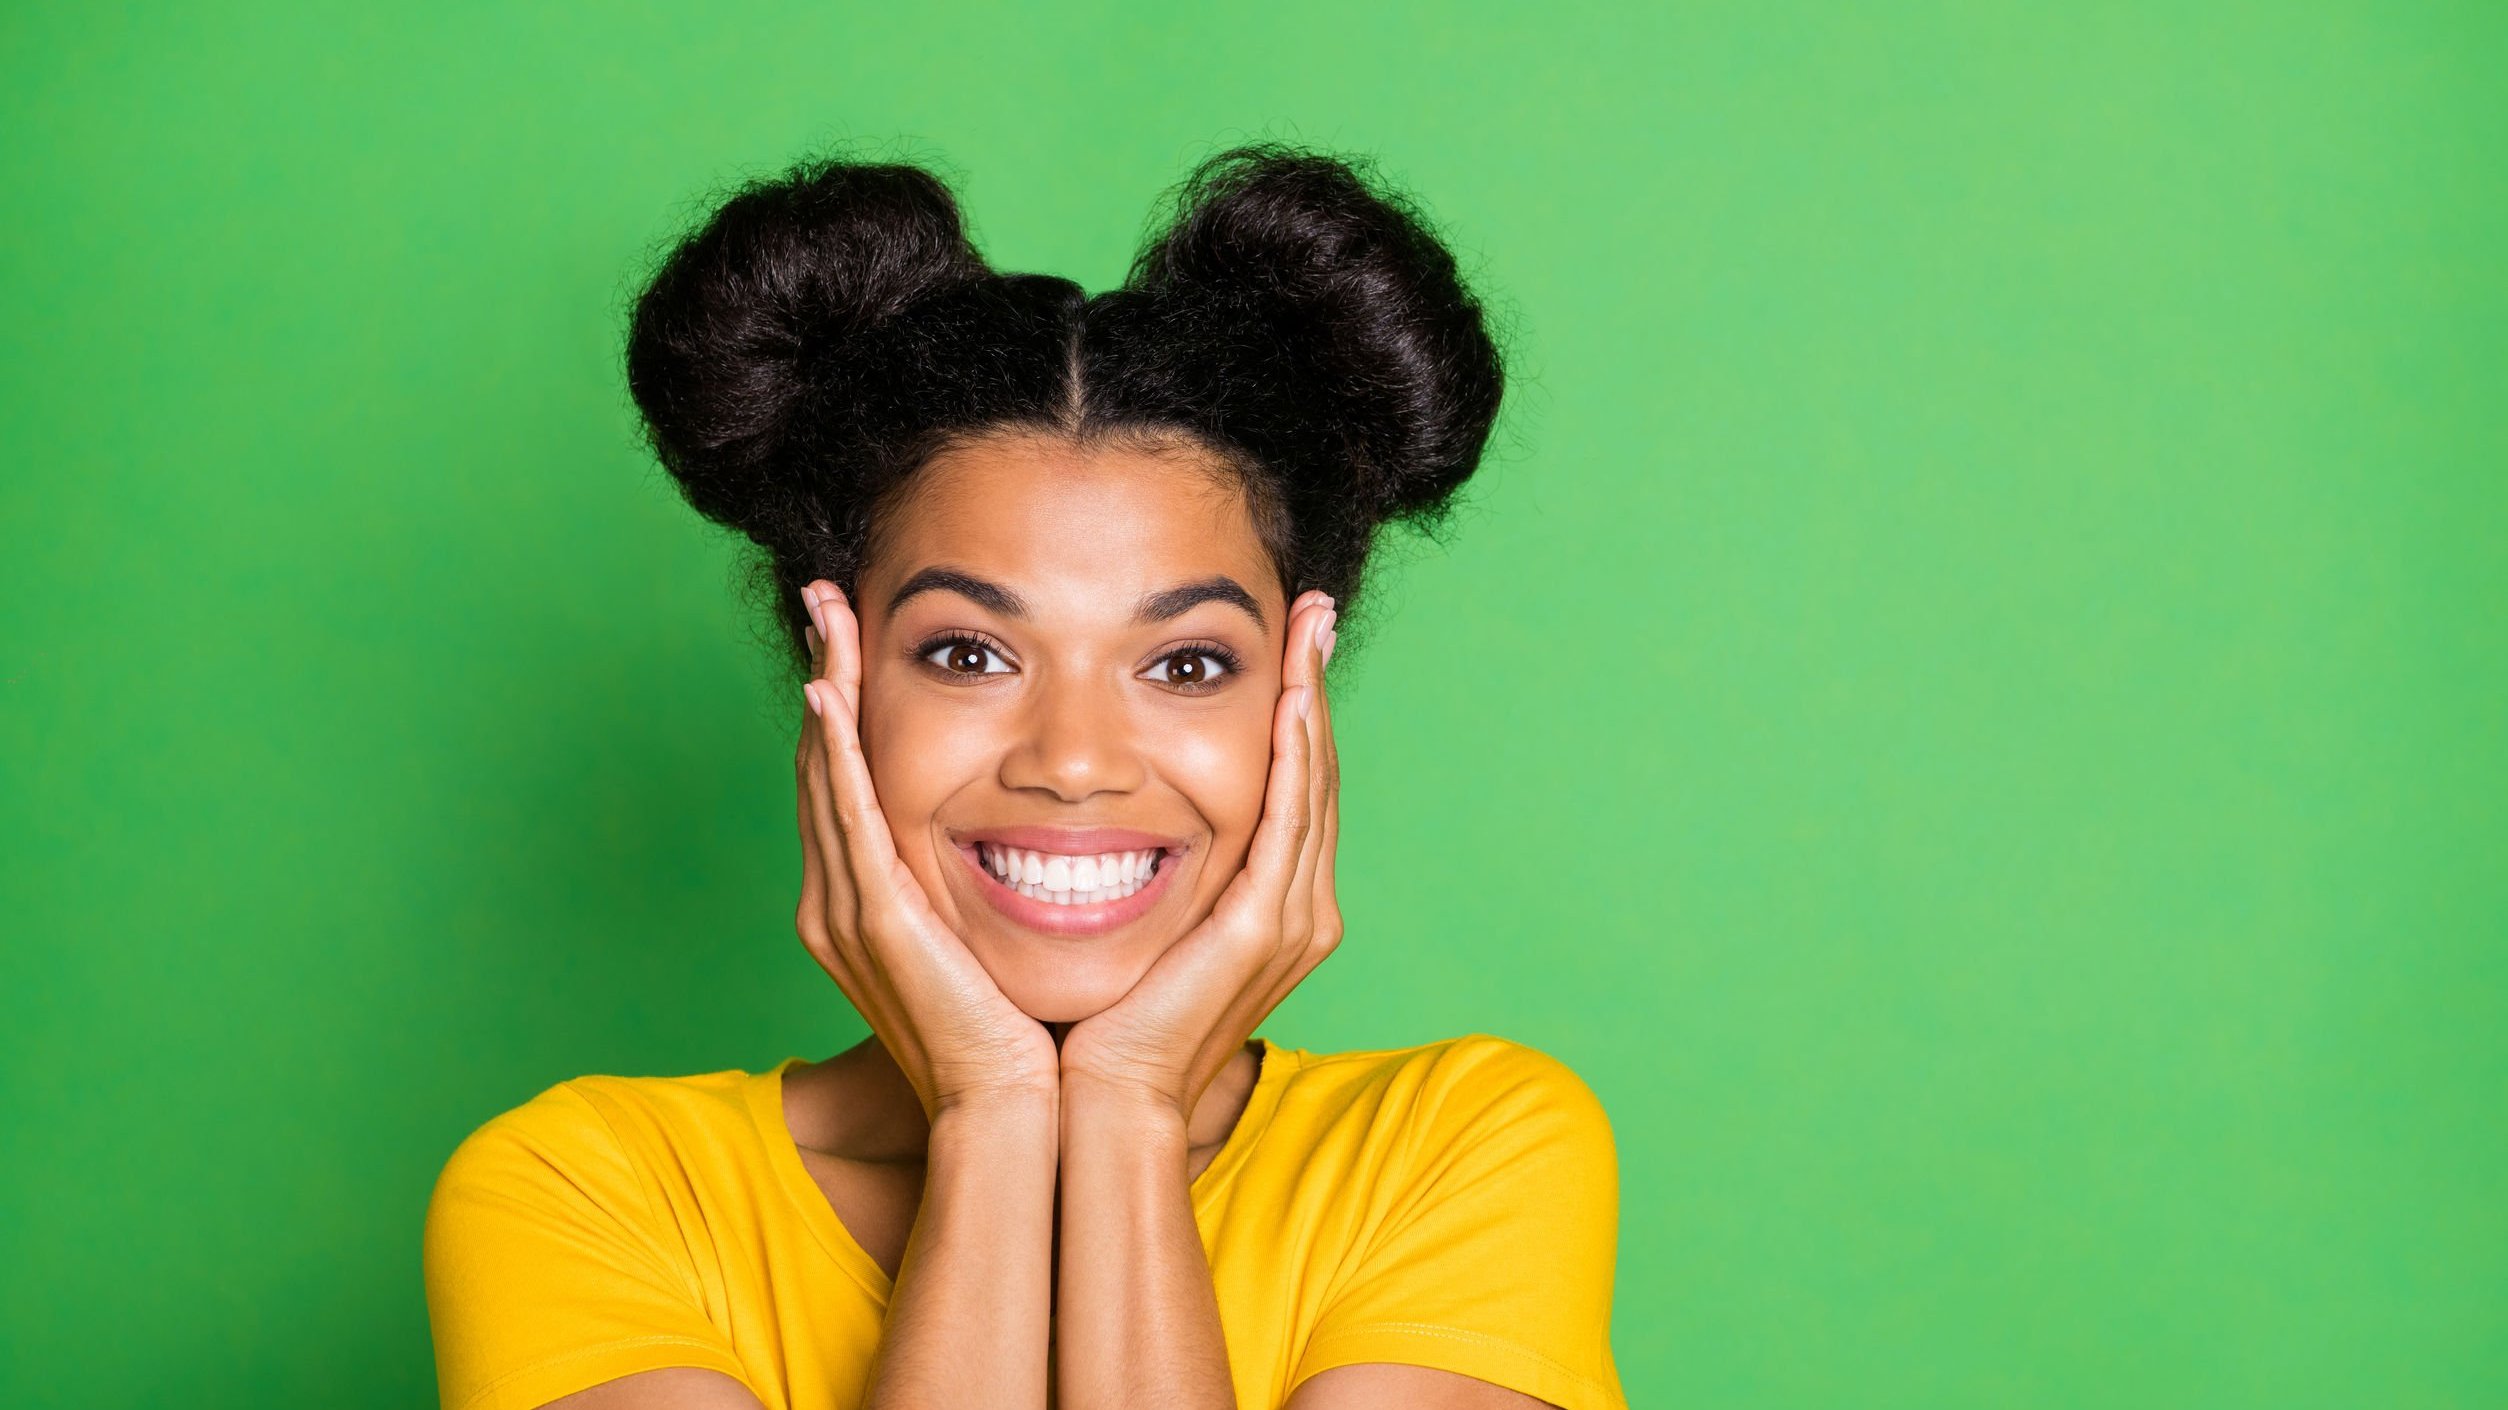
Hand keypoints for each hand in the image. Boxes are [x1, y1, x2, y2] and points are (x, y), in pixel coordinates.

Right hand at [794, 579, 1061, 1117]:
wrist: (1016, 1110)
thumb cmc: (1025, 1032)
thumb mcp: (1003, 936)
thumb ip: (997, 882)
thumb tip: (1047, 834)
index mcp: (870, 906)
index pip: (851, 784)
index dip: (849, 708)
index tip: (858, 636)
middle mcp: (842, 901)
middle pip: (824, 766)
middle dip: (827, 676)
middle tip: (828, 596)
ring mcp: (850, 910)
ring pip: (826, 776)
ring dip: (828, 689)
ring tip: (828, 614)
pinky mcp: (874, 920)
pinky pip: (846, 816)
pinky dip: (835, 751)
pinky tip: (831, 692)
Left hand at [1057, 590, 1343, 1119]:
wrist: (1095, 1100)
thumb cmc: (1097, 1019)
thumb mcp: (1132, 922)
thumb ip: (1146, 869)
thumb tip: (1105, 808)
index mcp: (1272, 909)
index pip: (1291, 788)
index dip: (1294, 710)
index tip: (1286, 639)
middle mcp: (1299, 910)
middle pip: (1314, 774)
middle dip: (1313, 685)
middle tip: (1312, 607)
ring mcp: (1291, 919)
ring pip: (1311, 785)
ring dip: (1310, 698)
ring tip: (1306, 626)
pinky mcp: (1265, 927)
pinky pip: (1289, 820)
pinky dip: (1293, 753)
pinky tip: (1289, 696)